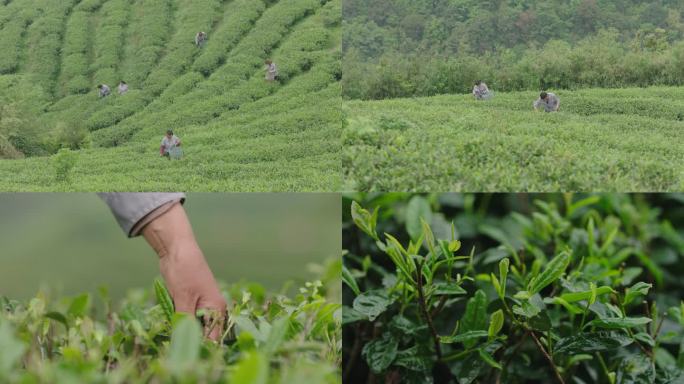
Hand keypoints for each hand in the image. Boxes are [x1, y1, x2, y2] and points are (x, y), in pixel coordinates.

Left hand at [142, 204, 226, 339]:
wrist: (176, 249)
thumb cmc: (184, 271)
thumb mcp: (183, 298)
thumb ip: (184, 322)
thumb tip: (181, 343)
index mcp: (216, 308)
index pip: (212, 337)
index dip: (200, 347)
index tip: (184, 352)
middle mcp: (211, 309)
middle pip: (201, 333)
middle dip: (187, 338)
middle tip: (171, 341)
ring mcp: (200, 306)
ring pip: (190, 326)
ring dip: (179, 329)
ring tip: (167, 330)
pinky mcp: (188, 302)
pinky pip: (183, 318)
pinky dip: (175, 320)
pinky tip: (166, 320)